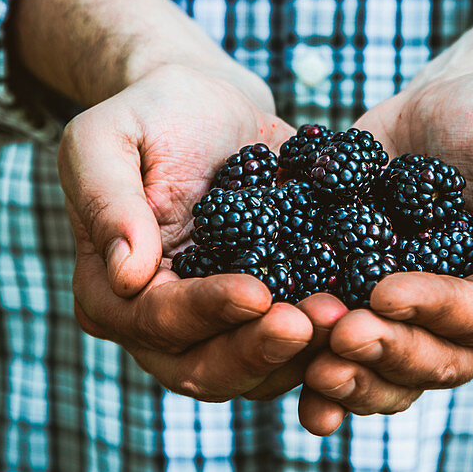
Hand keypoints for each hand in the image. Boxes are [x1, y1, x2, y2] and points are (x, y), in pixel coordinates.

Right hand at [59, 63, 317, 399]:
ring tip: (349, 317)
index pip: (158, 320)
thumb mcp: (106, 137)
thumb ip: (108, 201)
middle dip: (263, 348)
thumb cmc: (150, 113)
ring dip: (303, 354)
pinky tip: (366, 315)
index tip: (258, 292)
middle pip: (207, 366)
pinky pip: (297, 342)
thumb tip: (128, 274)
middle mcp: (163, 323)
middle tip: (317, 320)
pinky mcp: (269, 309)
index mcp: (113, 292)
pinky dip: (329, 340)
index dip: (208, 312)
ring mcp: (220, 323)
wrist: (209, 102)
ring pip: (257, 369)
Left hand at [300, 69, 472, 432]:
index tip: (385, 293)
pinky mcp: (364, 295)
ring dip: (347, 374)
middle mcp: (468, 322)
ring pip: (386, 369)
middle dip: (383, 350)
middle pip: (431, 358)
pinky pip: (343, 343)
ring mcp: (414, 315)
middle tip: (335, 333)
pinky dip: (314, 365)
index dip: (435, 312)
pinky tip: (282, 370)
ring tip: (303, 359)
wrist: (455, 98)